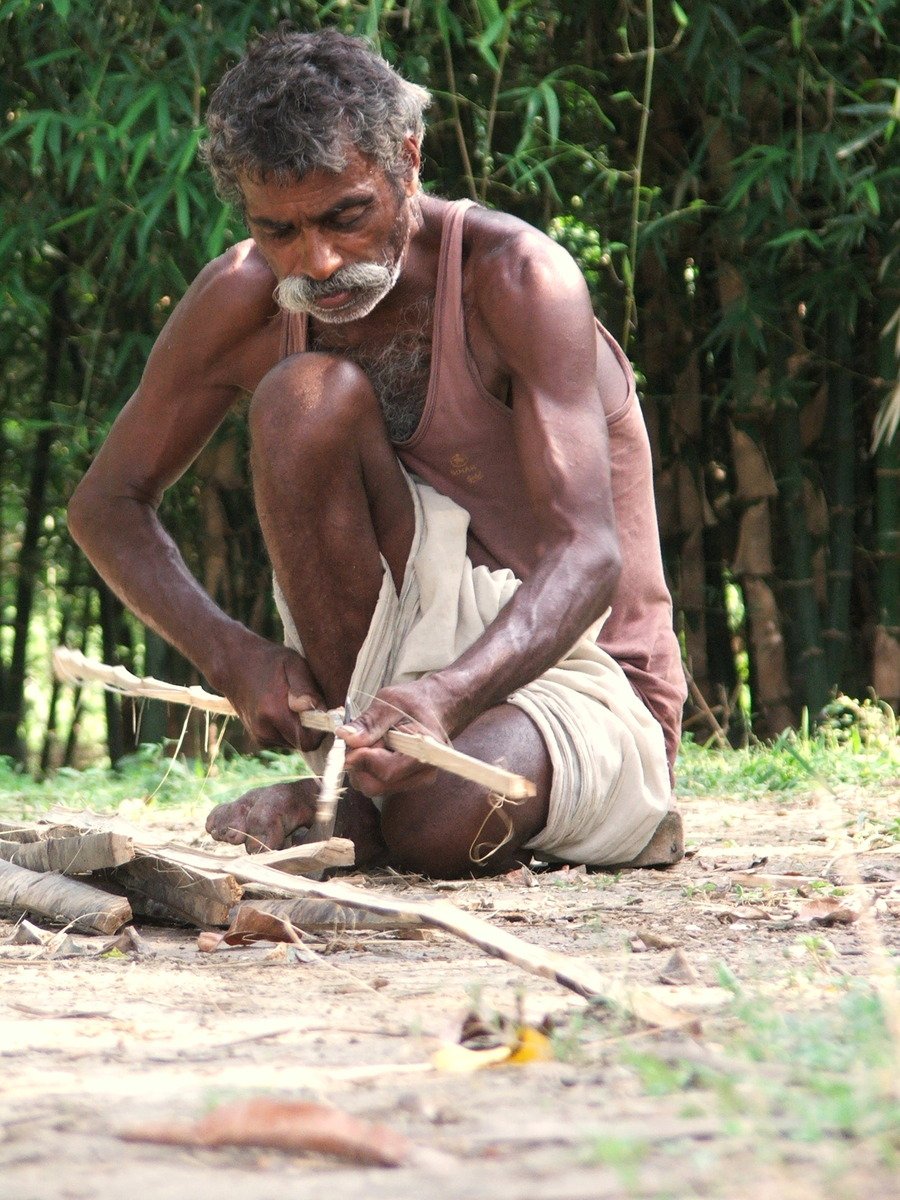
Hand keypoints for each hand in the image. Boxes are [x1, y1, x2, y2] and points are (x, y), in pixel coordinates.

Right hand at [219, 633, 324, 752]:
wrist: (233, 665)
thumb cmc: (268, 661)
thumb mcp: (292, 664)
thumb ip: (305, 688)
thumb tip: (314, 708)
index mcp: (274, 712)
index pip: (309, 741)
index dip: (321, 730)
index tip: (323, 711)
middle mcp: (265, 730)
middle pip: (303, 744)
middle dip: (312, 728)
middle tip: (310, 704)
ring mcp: (260, 736)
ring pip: (294, 742)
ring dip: (300, 728)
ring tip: (294, 703)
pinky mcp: (258, 737)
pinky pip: (284, 739)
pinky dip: (289, 728)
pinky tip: (284, 708)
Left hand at [339, 680, 452, 796]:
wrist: (436, 708)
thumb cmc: (416, 702)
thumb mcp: (390, 702)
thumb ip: (369, 722)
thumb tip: (345, 737)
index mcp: (424, 754)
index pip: (386, 771)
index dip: (362, 758)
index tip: (351, 740)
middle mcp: (422, 775)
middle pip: (375, 785)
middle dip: (360, 763)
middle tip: (365, 738)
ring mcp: (414, 782)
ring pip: (372, 786)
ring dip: (363, 765)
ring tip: (376, 740)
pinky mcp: (404, 783)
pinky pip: (376, 783)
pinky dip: (368, 768)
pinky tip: (379, 749)